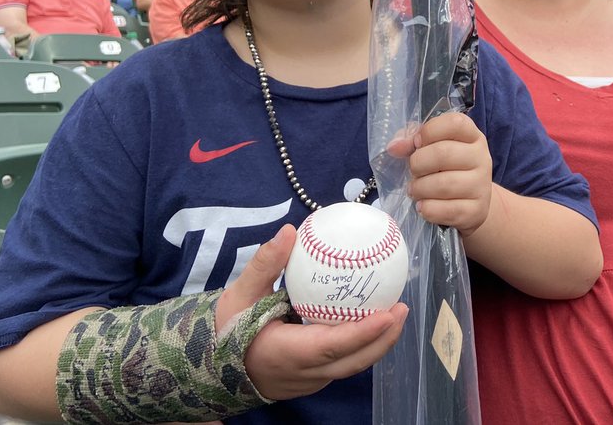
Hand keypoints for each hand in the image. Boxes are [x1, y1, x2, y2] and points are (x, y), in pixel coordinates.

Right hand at [218, 224, 407, 401]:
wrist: (210, 368)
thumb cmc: (226, 329)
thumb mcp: (239, 295)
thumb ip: (265, 265)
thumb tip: (289, 232)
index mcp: (284, 354)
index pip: (331, 346)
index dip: (363, 332)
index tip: (388, 312)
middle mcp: (302, 373)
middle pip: (351, 361)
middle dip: (383, 338)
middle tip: (402, 307)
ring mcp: (309, 380)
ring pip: (350, 366)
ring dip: (376, 343)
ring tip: (396, 312)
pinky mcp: (311, 378)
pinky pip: (342, 363)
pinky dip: (362, 346)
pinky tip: (372, 321)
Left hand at [387, 111, 492, 236]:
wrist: (470, 204)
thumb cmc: (446, 170)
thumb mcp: (431, 149)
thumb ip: (411, 141)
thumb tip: (394, 147)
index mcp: (472, 136)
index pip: (454, 123)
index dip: (429, 131)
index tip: (417, 144)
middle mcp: (481, 157)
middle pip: (444, 153)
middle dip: (418, 163)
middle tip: (413, 172)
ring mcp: (481, 185)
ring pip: (444, 184)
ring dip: (420, 188)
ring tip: (415, 190)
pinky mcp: (477, 211)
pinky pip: (447, 210)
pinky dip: (427, 208)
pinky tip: (423, 206)